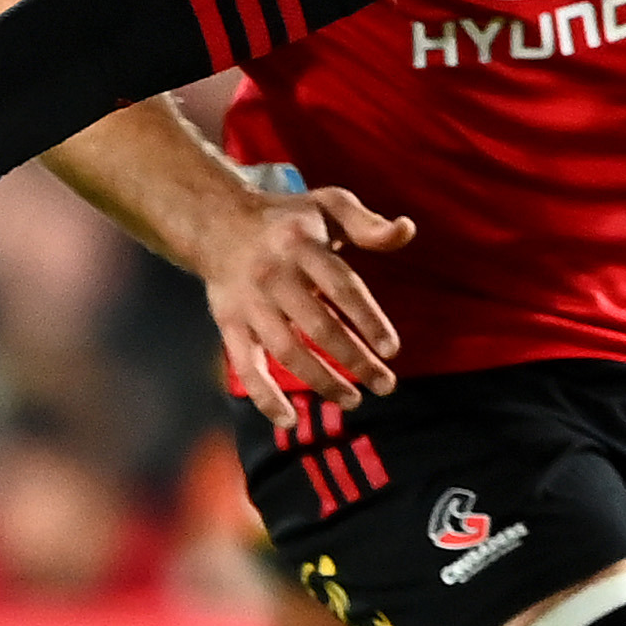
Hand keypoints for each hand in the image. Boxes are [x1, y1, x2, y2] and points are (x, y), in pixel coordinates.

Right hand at [194, 173, 417, 410]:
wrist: (217, 222)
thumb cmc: (287, 218)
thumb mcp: (328, 204)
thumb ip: (367, 222)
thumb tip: (407, 229)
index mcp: (301, 245)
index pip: (341, 287)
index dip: (368, 319)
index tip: (392, 349)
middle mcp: (274, 275)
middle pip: (318, 326)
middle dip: (354, 360)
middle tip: (385, 385)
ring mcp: (249, 303)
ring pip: (286, 351)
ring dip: (321, 380)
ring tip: (353, 400)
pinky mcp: (229, 324)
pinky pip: (245, 366)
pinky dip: (264, 397)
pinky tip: (289, 420)